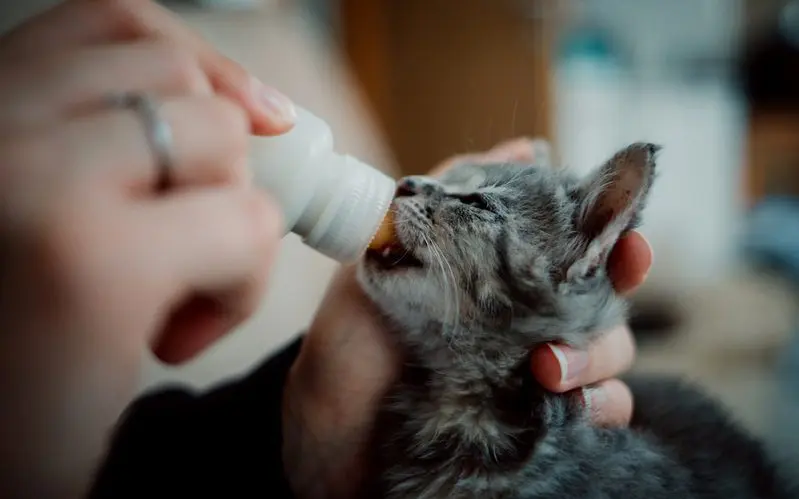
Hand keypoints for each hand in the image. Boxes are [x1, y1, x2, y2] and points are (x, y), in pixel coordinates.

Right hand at [0, 1, 293, 495]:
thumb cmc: (19, 340)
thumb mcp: (39, 209)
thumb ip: (103, 144)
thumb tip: (258, 110)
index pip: (105, 23)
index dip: (193, 59)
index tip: (251, 113)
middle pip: (174, 74)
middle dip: (219, 157)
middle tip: (193, 236)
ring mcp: (33, 183)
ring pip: (220, 139)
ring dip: (229, 224)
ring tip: (173, 297)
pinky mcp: (91, 261)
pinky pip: (244, 223)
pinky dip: (241, 286)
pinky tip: (174, 338)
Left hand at [283, 138, 652, 497]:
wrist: (327, 425)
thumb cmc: (353, 337)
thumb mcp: (384, 252)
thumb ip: (449, 196)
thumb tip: (526, 147)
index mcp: (504, 276)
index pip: (579, 248)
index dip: (616, 240)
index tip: (629, 243)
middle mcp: (530, 319)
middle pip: (605, 300)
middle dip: (608, 300)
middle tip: (565, 313)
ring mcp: (538, 373)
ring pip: (612, 357)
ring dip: (596, 358)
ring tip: (546, 369)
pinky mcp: (538, 425)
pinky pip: (601, 413)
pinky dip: (599, 408)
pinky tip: (567, 407)